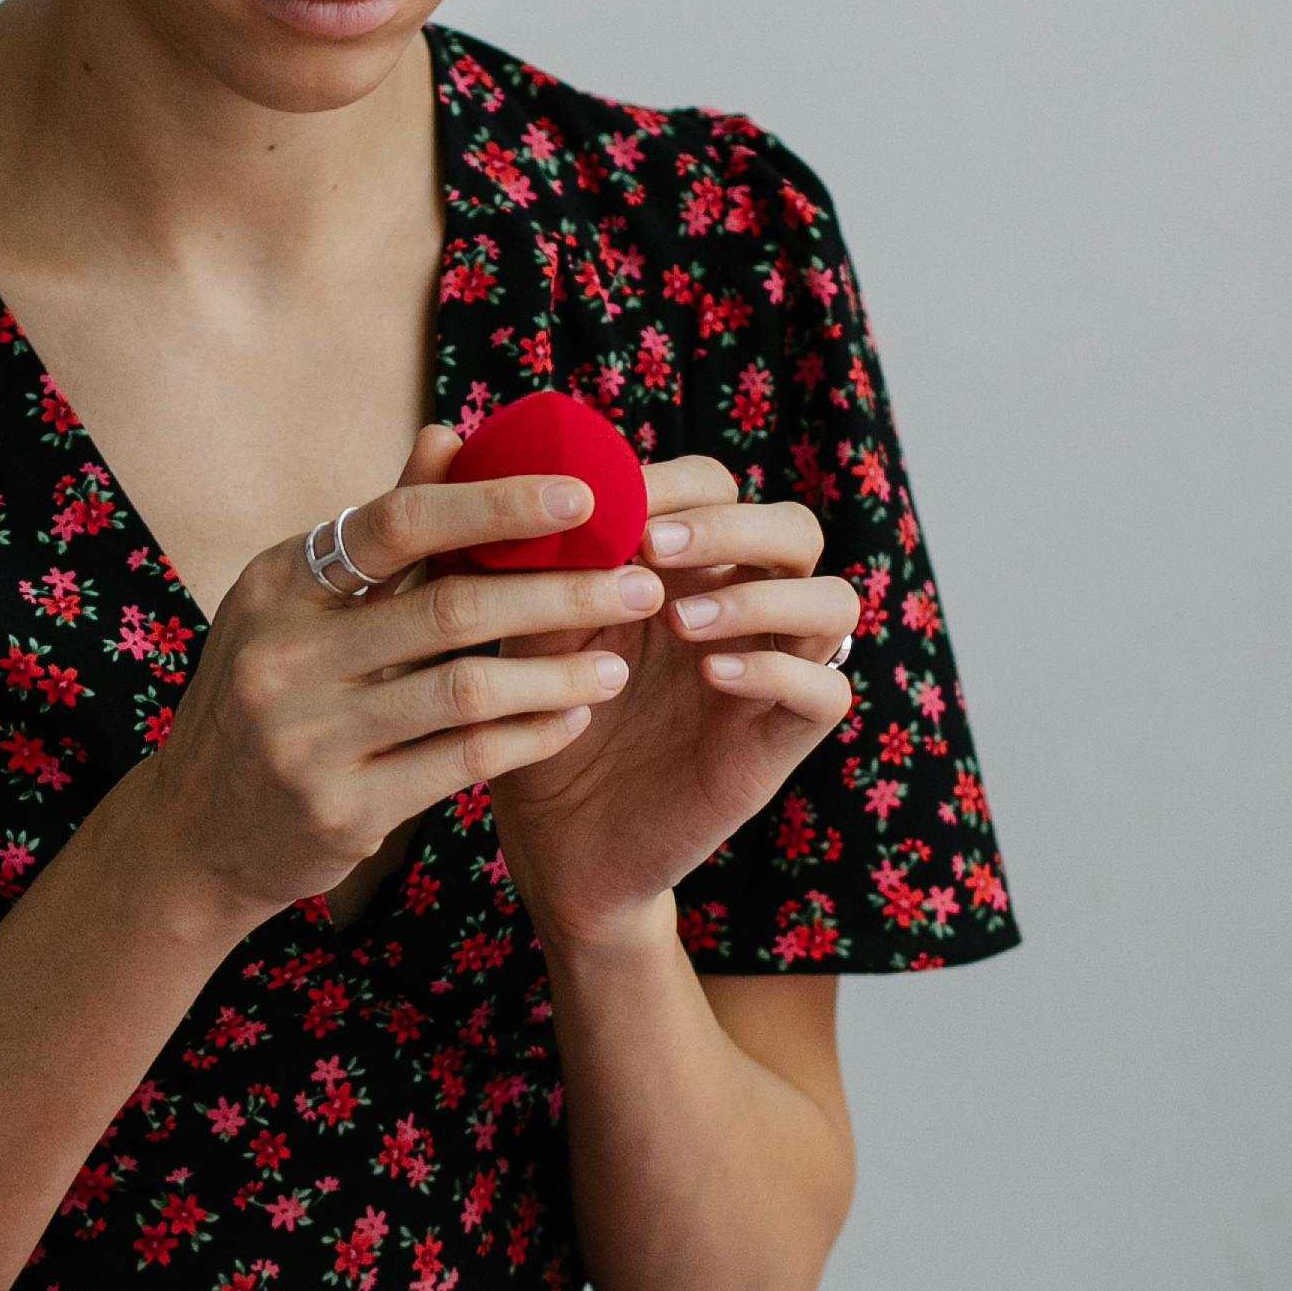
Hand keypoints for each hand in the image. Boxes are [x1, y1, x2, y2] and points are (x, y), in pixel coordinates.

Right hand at [134, 439, 665, 930]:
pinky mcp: (341, 809)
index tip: (583, 495)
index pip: (397, 521)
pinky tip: (572, 718)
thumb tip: (450, 433)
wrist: (198, 833)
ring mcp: (308, 737)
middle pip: (450, 607)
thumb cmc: (272, 697)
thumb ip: (381, 532)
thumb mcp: (299, 607)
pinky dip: (529, 736)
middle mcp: (284, 655)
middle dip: (559, 592)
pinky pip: (464, 762)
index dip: (496, 503)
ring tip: (617, 663)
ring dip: (556, 673)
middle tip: (638, 582)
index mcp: (278, 584)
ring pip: (467, 690)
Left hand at [478, 442, 855, 952]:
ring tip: (680, 622)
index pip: (716, 488)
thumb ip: (511, 555)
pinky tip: (710, 676)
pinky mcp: (781, 739)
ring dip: (762, 595)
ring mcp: (772, 672)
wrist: (554, 843)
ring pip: (833, 601)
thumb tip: (459, 447)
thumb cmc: (534, 725)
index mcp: (683, 569)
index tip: (613, 502)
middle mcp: (741, 608)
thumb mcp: (514, 632)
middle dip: (730, 525)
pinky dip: (777, 670)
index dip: (676, 482)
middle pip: (793, 529)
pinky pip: (825, 689)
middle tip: (652, 546)